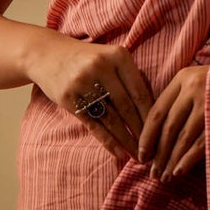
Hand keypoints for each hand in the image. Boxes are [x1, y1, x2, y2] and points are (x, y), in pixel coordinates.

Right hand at [24, 31, 153, 164]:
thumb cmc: (87, 59)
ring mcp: (83, 83)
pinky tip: (118, 153)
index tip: (161, 134)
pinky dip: (108, 141)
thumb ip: (131, 77)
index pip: (140, 92)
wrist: (47, 54)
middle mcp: (101, 67)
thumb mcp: (110, 57)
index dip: (151, 116)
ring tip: (137, 156)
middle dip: (141, 132)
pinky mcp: (69, 97)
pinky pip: (93, 124)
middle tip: (152, 151)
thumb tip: (156, 110)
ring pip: (111, 118)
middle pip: (127, 107)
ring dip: (126, 140)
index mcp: (118, 56)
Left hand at [138, 64, 207, 181]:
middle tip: (153, 174)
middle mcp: (194, 88)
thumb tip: (154, 139)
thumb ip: (177, 102)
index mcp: (182, 79)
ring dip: (172, 160)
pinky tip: (179, 171)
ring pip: (184, 137)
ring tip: (165, 178)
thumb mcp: (195, 83)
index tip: (141, 157)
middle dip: (159, 153)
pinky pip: (202, 142)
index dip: (146, 137)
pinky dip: (189, 159)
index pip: (157, 112)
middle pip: (169, 127)